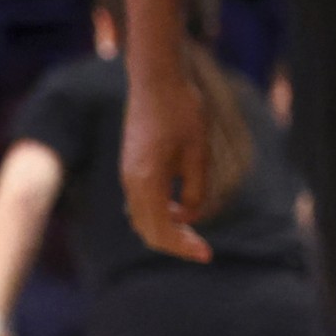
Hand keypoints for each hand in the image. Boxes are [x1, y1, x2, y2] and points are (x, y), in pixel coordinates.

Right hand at [119, 61, 219, 262]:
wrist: (156, 80)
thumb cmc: (181, 111)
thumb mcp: (199, 152)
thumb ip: (196, 187)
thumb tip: (192, 214)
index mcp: (146, 180)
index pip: (162, 229)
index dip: (184, 247)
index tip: (207, 255)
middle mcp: (131, 181)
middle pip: (148, 230)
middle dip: (175, 244)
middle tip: (203, 250)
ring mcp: (128, 173)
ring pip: (142, 218)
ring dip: (166, 230)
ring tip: (193, 232)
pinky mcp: (131, 166)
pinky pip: (141, 203)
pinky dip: (159, 214)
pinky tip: (181, 209)